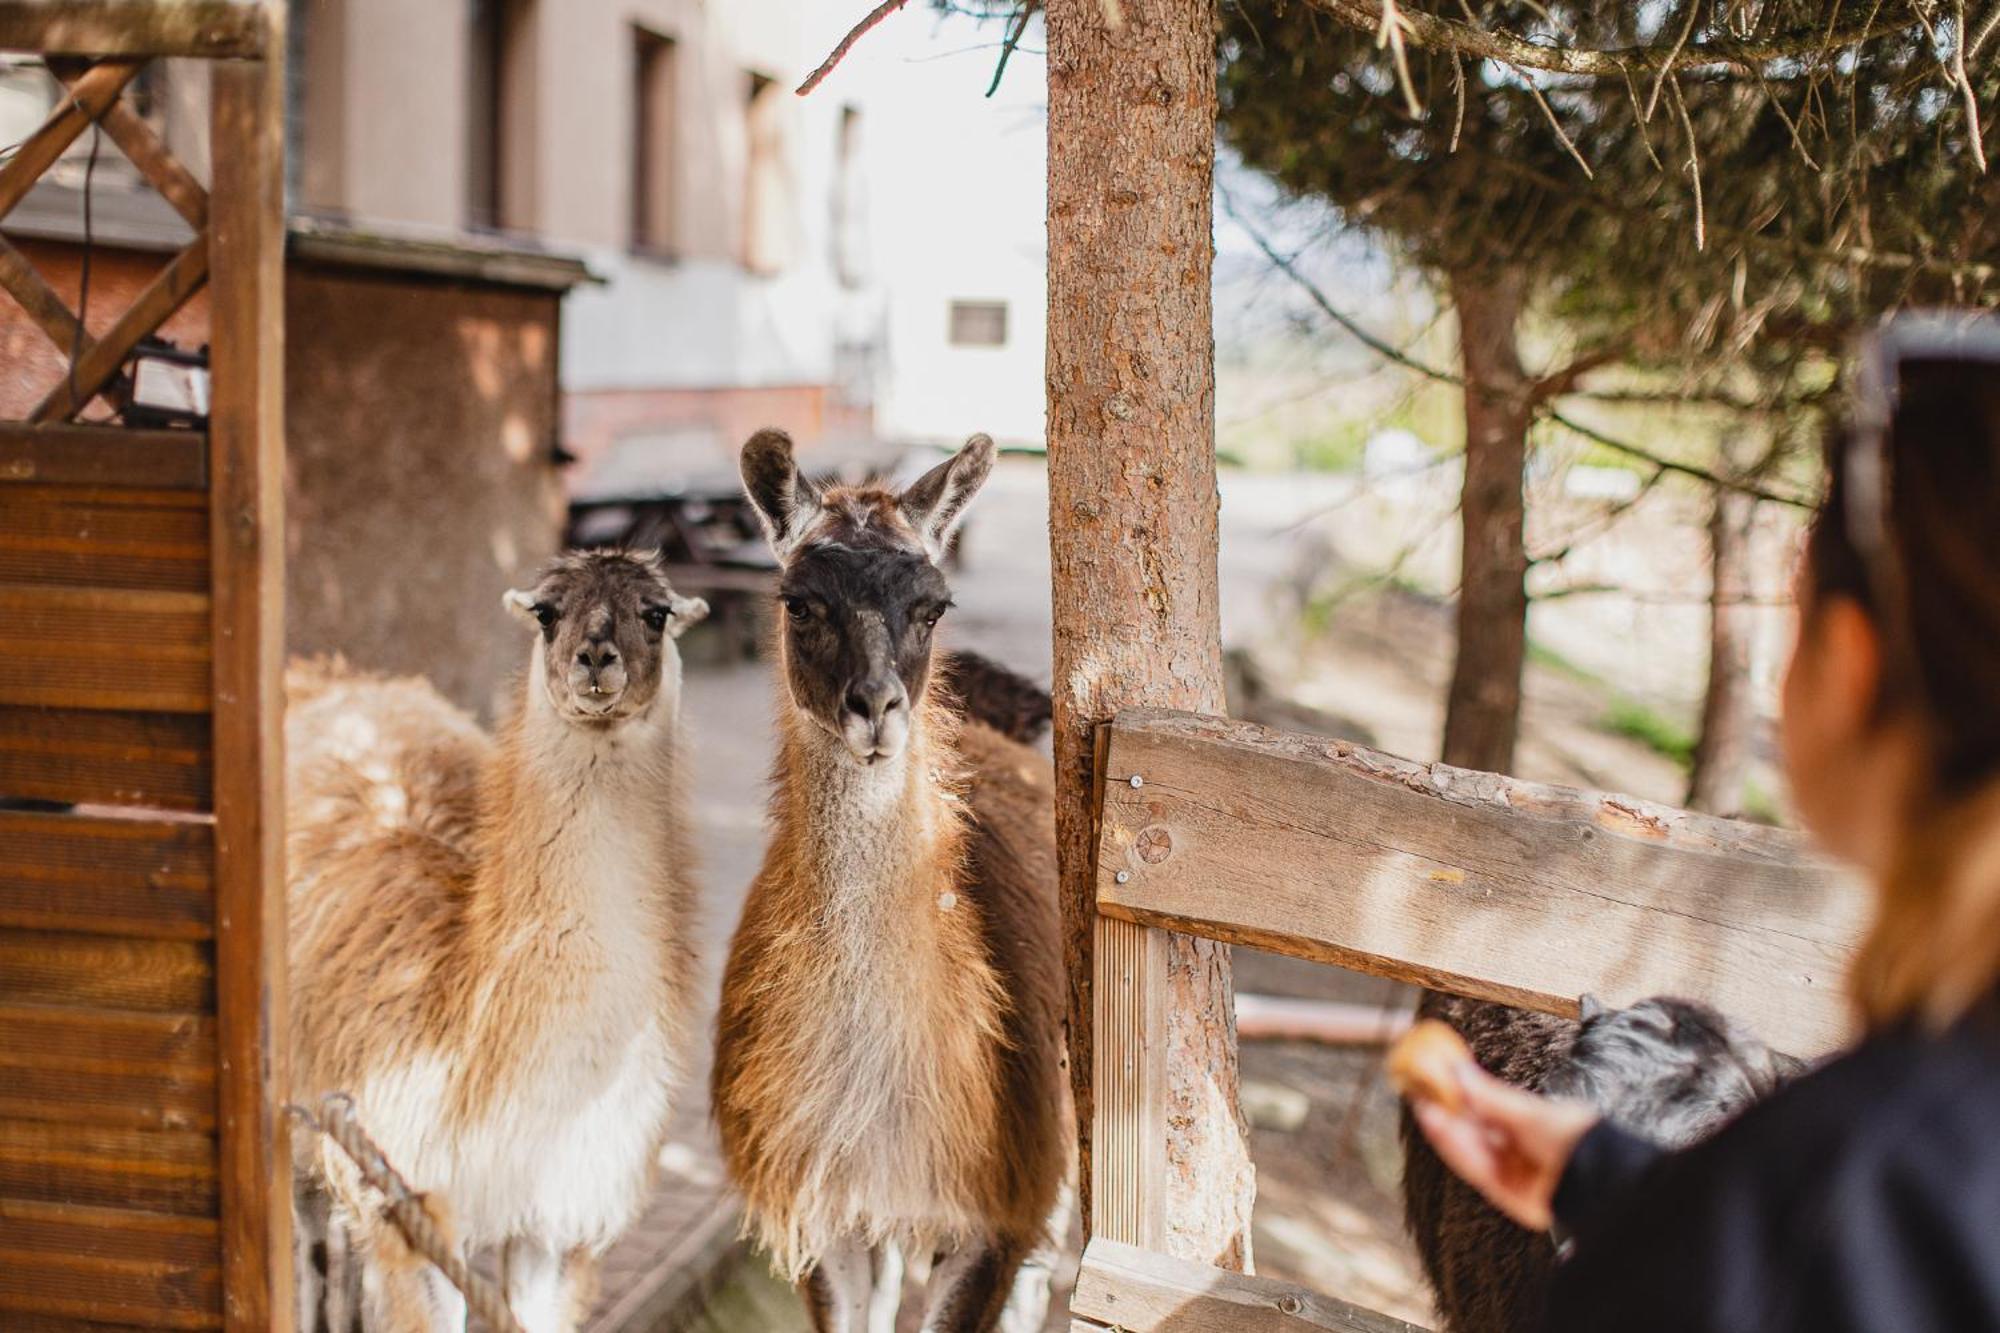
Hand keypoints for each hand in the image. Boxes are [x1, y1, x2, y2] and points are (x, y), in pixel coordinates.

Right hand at [1410, 1060, 1599, 1230]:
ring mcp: (1513, 1173)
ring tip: (1425, 1108)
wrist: (1596, 1177)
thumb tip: (1459, 1069)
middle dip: (1447, 1114)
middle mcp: (1520, 1150)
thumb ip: (1490, 1096)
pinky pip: (1475, 1169)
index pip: (1488, 1111)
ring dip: (1446, 1130)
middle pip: (1475, 1132)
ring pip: (1472, 1150)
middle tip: (1421, 1092)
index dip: (1461, 1097)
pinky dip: (1455, 1148)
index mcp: (1530, 1127)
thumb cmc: (1573, 1138)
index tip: (1437, 1078)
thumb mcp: (1527, 1111)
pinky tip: (1440, 1127)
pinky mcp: (1506, 1194)